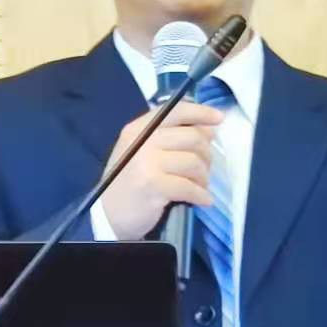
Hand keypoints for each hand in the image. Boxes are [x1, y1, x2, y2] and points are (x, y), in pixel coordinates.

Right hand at [100, 102, 224, 240]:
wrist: (107, 216)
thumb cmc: (127, 183)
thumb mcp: (139, 151)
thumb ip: (167, 137)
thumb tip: (207, 130)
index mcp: (139, 128)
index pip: (176, 111)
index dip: (201, 113)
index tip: (219, 118)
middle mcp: (143, 140)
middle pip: (192, 137)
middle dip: (206, 154)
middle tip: (204, 169)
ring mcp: (147, 162)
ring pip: (194, 162)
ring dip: (203, 177)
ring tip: (200, 187)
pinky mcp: (153, 185)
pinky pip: (190, 187)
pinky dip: (201, 195)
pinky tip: (201, 200)